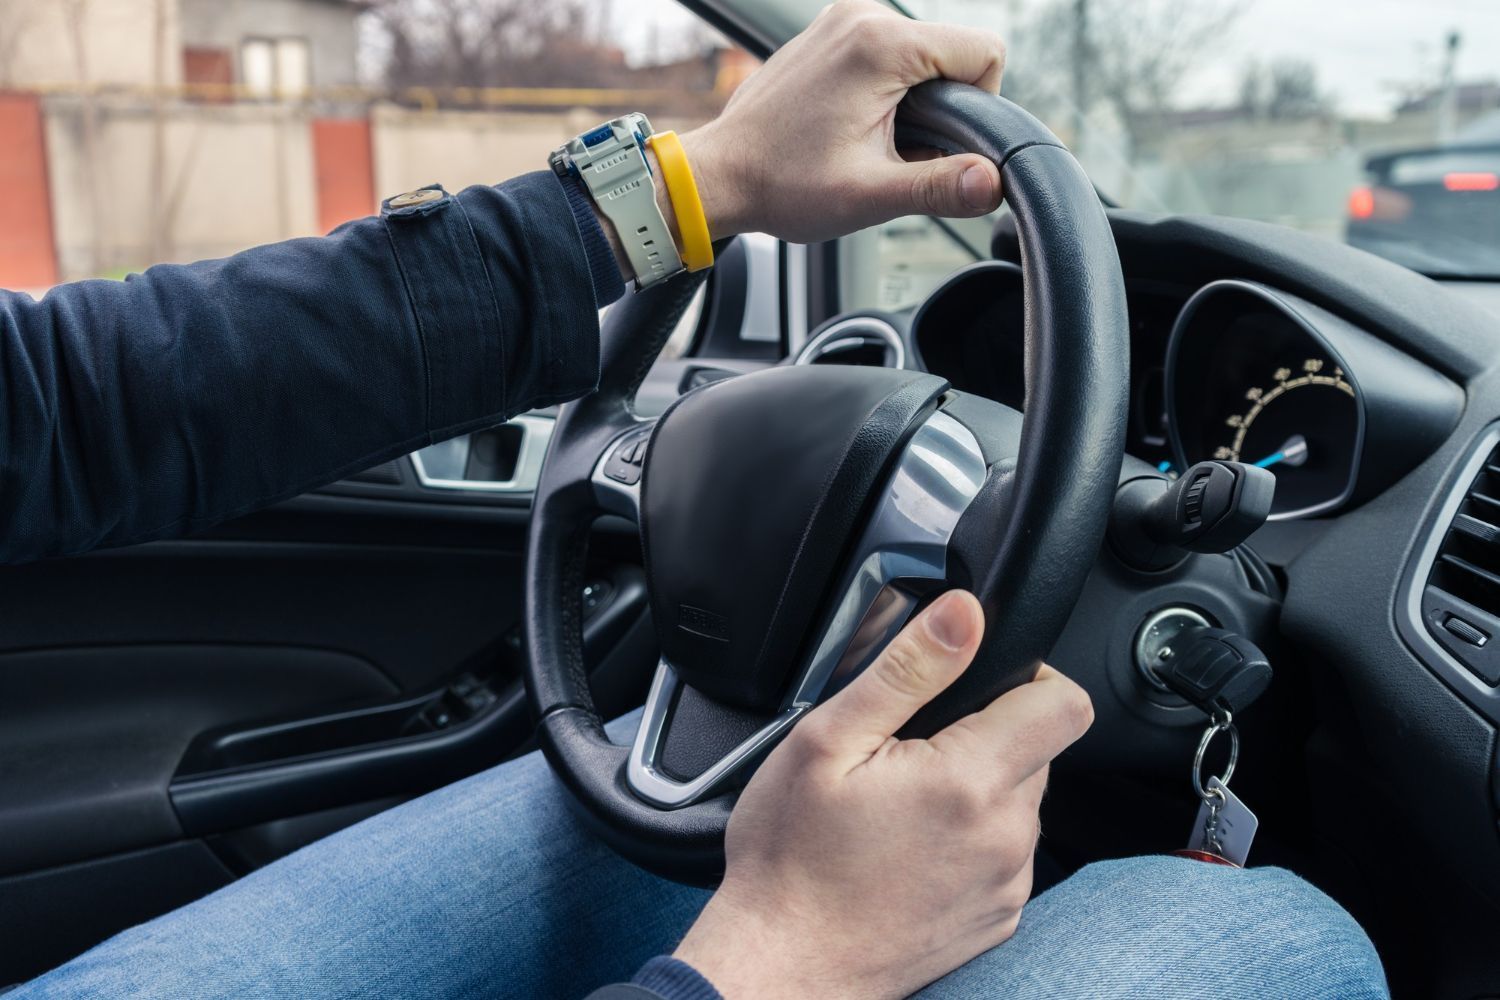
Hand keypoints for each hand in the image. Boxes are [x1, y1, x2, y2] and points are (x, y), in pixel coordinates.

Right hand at [672, 590, 1093, 999]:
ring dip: (978, 786)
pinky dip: (971, 838)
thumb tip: (964, 614)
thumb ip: (907, 668)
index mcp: (970, 781)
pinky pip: (1005, 852)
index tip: (978, 682)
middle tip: (908, 749)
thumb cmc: (791, 860)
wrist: (784, 966)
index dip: (1029, 675)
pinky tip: (910, 846)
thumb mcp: (827, 741)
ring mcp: (1007, 883)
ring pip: (1020, 800)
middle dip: (986, 732)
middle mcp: (1006, 836)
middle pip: (1038, 749)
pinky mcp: (998, 917)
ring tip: (901, 802)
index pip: (1065, 703)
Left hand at [679, 0, 1005, 242]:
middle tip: (894, 152)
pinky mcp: (830, 31)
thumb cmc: (782, 185)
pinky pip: (888, 52)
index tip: (939, 145)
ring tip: (868, 140)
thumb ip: (939, 186)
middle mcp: (863, 15)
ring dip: (913, 101)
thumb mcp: (870, 195)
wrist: (722, 175)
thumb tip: (992, 182)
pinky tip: (852, 125)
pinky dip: (887, 89)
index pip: (984, 52)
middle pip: (952, 53)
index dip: (980, 107)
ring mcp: (842, 18)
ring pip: (922, 54)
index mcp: (881, 44)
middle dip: (942, 108)